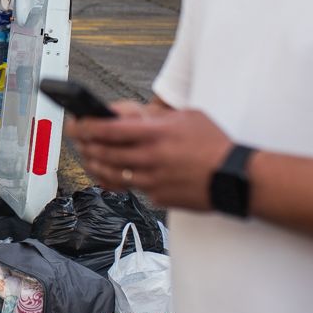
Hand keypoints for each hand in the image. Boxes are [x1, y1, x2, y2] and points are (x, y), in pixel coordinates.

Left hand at [66, 105, 232, 210]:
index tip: (78, 123)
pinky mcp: (158, 197)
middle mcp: (151, 157)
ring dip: (96, 165)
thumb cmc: (213, 144)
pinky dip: (119, 182)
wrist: (235, 177)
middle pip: (105, 152)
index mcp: (157, 134)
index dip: (88, 126)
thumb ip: (157, 116)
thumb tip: (130, 115)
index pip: (110, 129)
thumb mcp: (187, 117)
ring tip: (89, 157)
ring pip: (113, 174)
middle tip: (77, 139)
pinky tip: (111, 175)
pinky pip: (132, 188)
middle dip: (86, 145)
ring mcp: (153, 180)